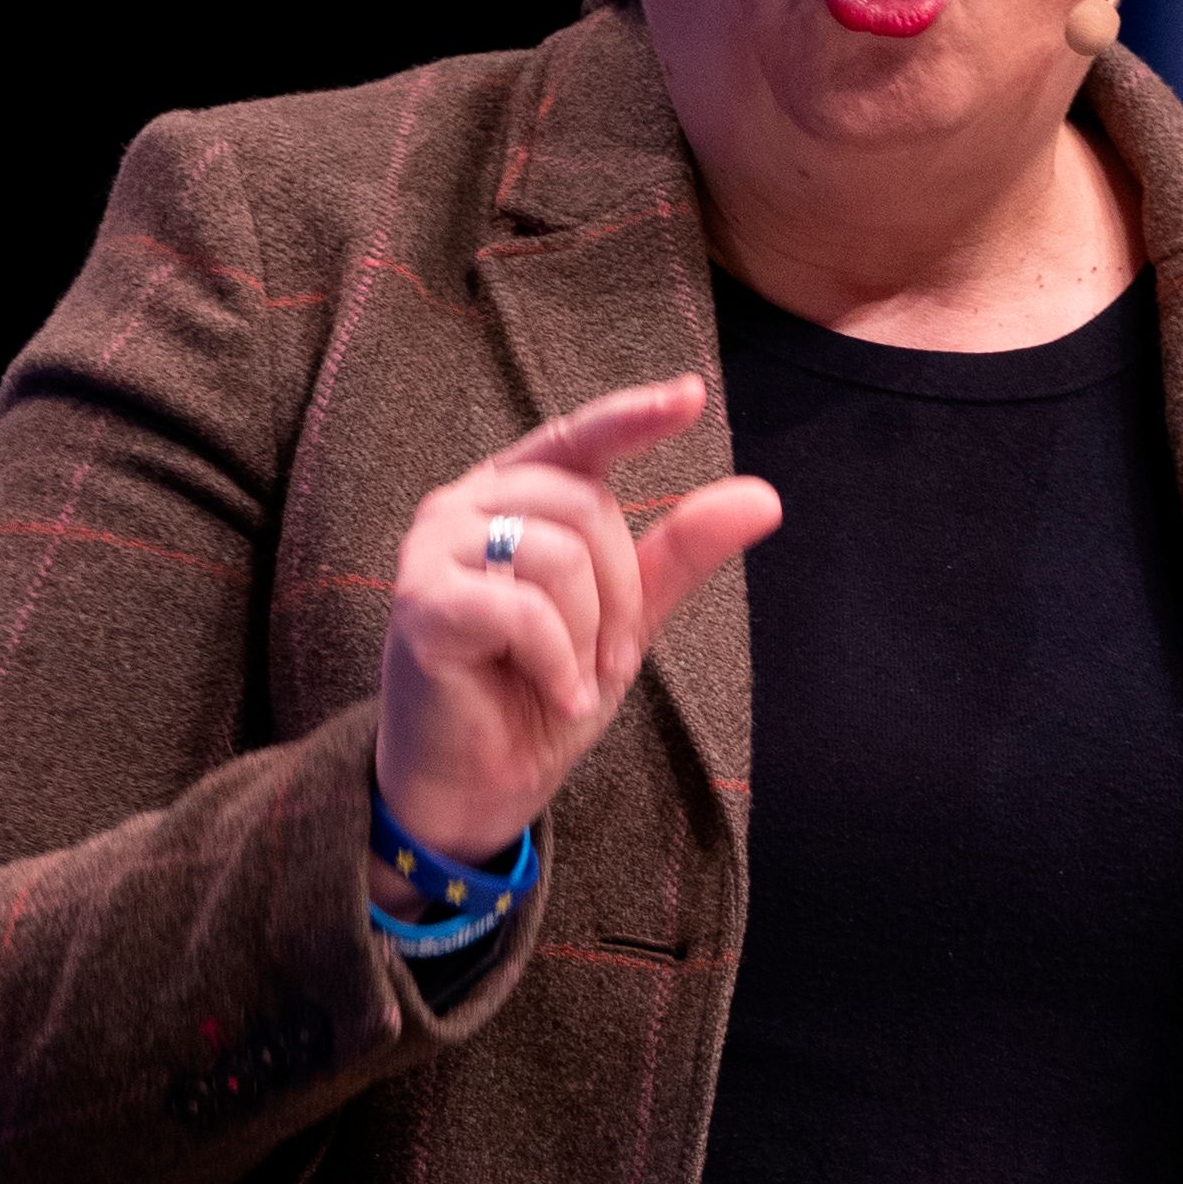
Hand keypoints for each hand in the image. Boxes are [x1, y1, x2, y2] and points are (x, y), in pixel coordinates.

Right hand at [376, 376, 779, 874]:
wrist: (473, 788)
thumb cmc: (536, 694)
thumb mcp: (624, 621)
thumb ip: (678, 554)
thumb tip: (762, 495)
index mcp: (512, 496)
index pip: (579, 439)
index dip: (633, 416)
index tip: (692, 395)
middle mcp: (464, 505)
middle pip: (587, 506)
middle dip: (622, 594)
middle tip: (607, 662)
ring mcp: (432, 548)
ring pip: (560, 554)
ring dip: (589, 637)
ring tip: (571, 682)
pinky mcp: (420, 602)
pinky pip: (525, 608)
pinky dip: (558, 662)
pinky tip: (555, 697)